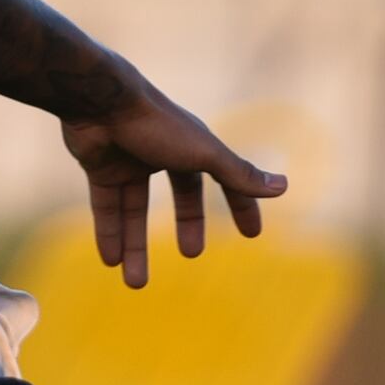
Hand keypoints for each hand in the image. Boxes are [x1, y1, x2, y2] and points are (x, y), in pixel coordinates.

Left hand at [62, 87, 286, 288]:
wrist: (100, 101)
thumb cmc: (157, 124)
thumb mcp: (204, 154)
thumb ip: (240, 174)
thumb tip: (284, 188)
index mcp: (194, 145)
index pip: (225, 179)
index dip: (240, 204)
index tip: (251, 234)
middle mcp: (163, 152)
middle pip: (182, 193)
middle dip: (188, 223)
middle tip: (191, 254)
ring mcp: (130, 160)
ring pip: (135, 210)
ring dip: (136, 245)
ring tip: (135, 283)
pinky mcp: (100, 167)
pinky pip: (107, 207)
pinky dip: (109, 233)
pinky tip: (111, 262)